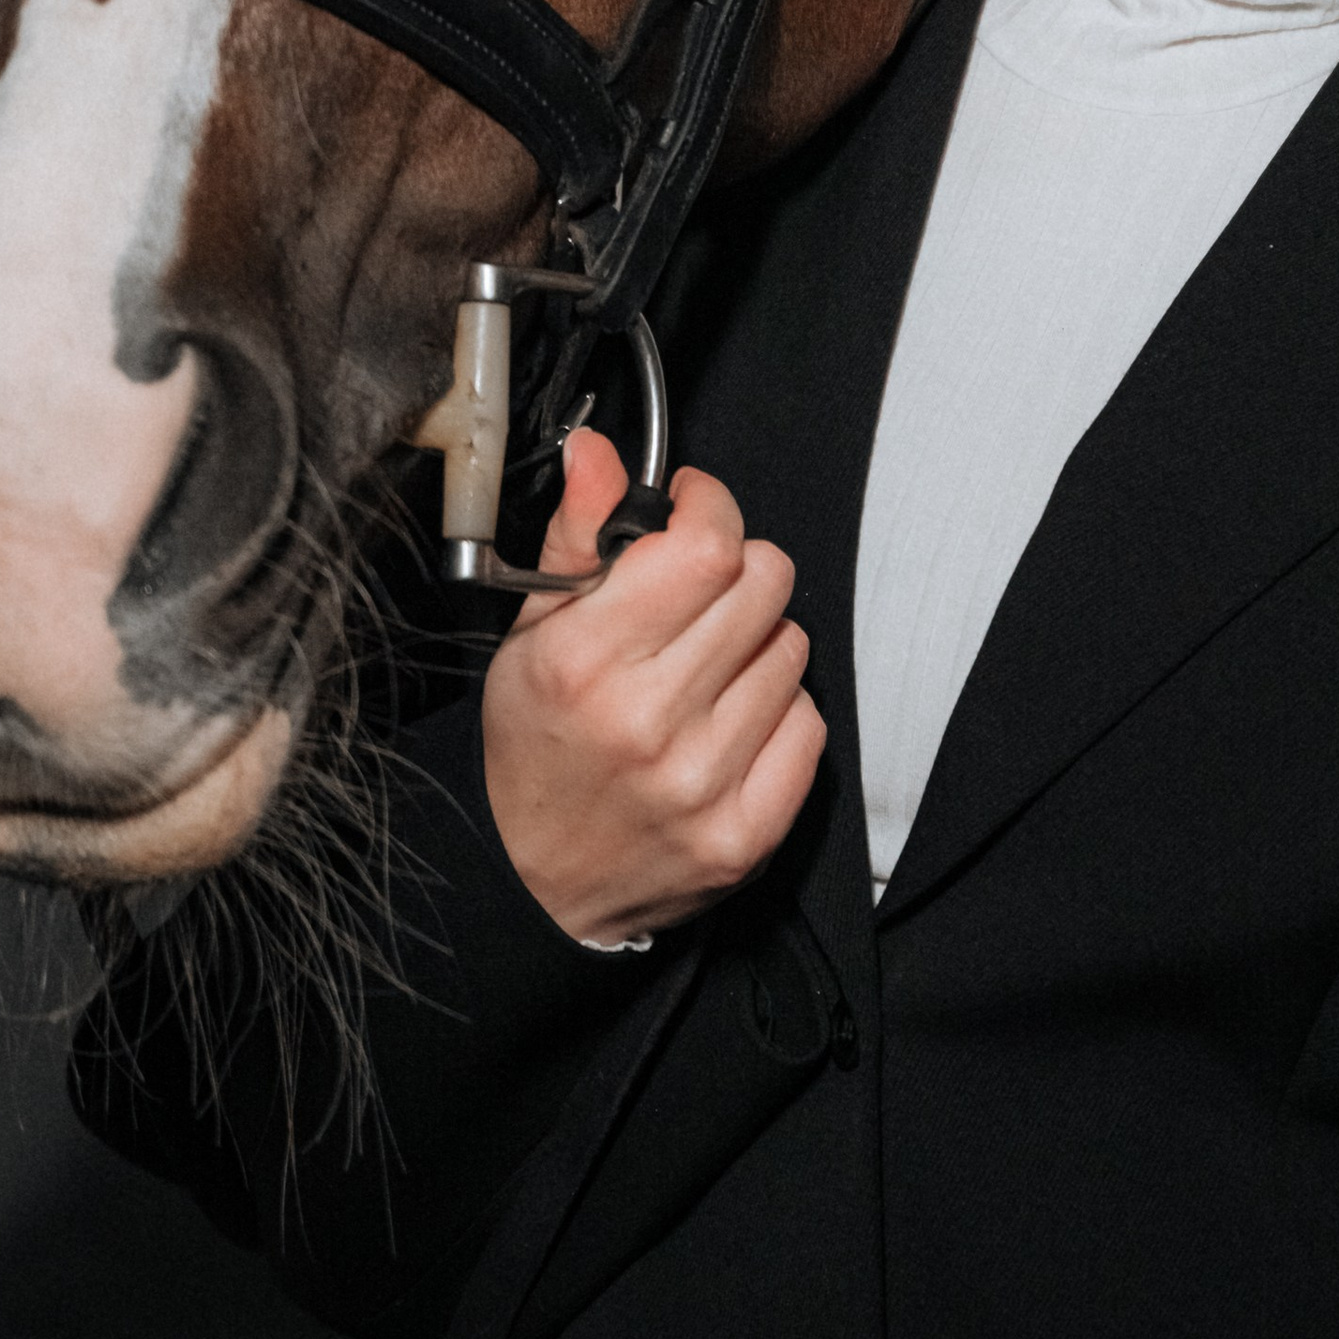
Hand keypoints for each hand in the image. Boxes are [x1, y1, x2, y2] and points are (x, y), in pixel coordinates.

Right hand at [479, 430, 824, 944]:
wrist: (530, 886)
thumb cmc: (531, 751)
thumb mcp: (530, 634)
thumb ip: (576, 535)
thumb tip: (601, 452)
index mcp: (585, 662)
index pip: (707, 546)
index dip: (709, 507)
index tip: (692, 508)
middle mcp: (648, 722)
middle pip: (764, 583)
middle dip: (734, 567)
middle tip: (696, 589)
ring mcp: (703, 783)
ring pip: (792, 648)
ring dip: (755, 642)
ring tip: (703, 667)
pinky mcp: (747, 834)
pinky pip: (808, 725)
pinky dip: (775, 711)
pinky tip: (727, 721)